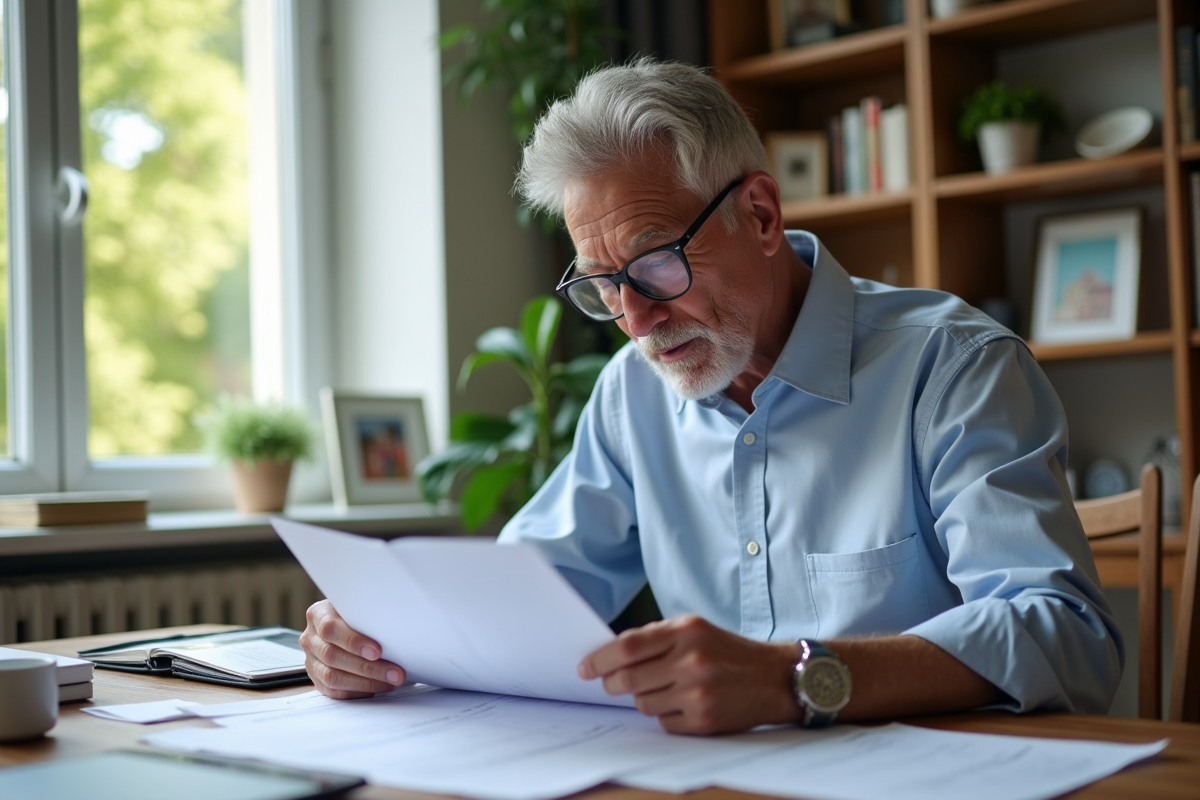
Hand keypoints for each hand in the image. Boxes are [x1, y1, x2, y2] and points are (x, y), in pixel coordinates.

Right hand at [300, 599, 405, 698]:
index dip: (353, 641)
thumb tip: (396, 626)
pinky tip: (378, 687)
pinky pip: (334, 691)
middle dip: (367, 667)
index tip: (377, 651)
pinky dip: (358, 692)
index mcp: (318, 614)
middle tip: (395, 673)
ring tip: (391, 682)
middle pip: (332, 656)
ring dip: (366, 682)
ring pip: (333, 677)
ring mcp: (311, 660)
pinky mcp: (317, 679)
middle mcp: (311, 638)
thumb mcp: (359, 606)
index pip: (330, 629)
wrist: (344, 622)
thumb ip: (368, 614)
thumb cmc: (357, 613)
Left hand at [578, 615, 799, 734]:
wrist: (774, 678)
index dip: (600, 659)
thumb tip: (611, 655)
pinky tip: (681, 703)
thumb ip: (656, 638)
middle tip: (610, 683)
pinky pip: (663, 722)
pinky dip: (664, 714)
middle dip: (612, 683)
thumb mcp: (695, 629)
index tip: (585, 667)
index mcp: (686, 631)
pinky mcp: (704, 721)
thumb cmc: (728, 651)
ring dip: (642, 698)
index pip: (627, 647)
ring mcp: (698, 694)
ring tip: (662, 688)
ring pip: (643, 704)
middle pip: (628, 679)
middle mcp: (692, 661)